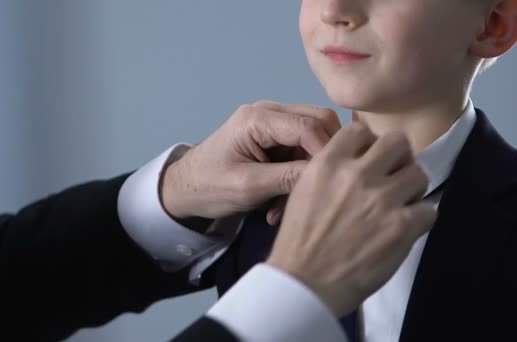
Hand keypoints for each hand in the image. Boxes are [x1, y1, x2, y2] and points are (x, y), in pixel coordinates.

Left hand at [161, 100, 340, 221]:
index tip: (332, 180)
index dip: (326, 151)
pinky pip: (300, 152)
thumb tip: (327, 173)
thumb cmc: (208, 186)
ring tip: (287, 205)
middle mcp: (269, 112)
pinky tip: (278, 204)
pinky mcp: (273, 140)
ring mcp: (272, 124)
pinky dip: (295, 177)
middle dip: (322, 157)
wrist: (184, 190)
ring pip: (312, 139)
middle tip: (317, 189)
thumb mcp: (249, 186)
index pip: (310, 124)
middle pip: (319, 122)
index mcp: (258, 118)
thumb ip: (288, 177)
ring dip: (306, 172)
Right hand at [266, 122, 436, 316]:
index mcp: (327, 163)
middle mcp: (356, 174)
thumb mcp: (302, 191)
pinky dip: (420, 219)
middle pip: (397, 142)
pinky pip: (429, 209)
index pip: (360, 129)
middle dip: (398, 158)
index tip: (370, 159)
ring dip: (412, 189)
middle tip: (393, 177)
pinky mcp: (401, 227)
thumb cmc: (298, 241)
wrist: (303, 282)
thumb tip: (360, 161)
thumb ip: (330, 170)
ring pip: (419, 173)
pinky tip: (404, 229)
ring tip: (400, 206)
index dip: (368, 144)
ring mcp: (381, 199)